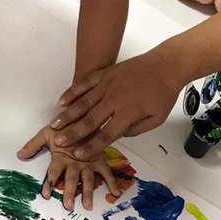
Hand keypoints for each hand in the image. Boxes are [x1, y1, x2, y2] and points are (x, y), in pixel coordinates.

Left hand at [16, 124, 122, 210]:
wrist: (84, 115)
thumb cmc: (64, 125)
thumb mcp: (46, 133)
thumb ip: (33, 145)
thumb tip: (20, 155)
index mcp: (61, 156)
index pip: (54, 172)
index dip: (49, 183)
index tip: (45, 195)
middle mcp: (75, 161)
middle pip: (72, 180)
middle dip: (70, 193)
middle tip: (68, 206)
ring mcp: (89, 162)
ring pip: (88, 180)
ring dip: (88, 193)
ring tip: (88, 205)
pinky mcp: (100, 159)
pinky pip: (107, 172)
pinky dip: (113, 182)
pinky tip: (116, 193)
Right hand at [40, 51, 181, 160]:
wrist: (166, 65)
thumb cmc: (164, 92)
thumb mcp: (156, 119)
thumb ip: (136, 130)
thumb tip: (118, 135)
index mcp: (128, 112)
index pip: (106, 134)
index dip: (91, 146)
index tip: (79, 154)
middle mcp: (114, 99)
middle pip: (90, 120)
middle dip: (73, 133)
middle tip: (58, 142)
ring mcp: (108, 84)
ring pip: (83, 102)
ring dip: (68, 115)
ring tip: (54, 125)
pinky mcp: (106, 73)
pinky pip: (85, 83)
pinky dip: (73, 92)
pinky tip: (62, 101)